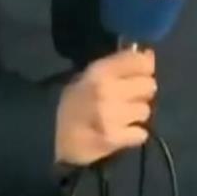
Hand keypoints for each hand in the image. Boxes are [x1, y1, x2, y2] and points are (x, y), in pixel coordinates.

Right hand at [54, 49, 156, 166]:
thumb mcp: (89, 75)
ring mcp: (113, 117)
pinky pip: (141, 134)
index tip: (140, 72)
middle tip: (129, 97)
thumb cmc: (70, 102)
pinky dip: (134, 134)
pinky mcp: (114, 140)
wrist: (47, 135)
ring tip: (122, 116)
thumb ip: (118, 65)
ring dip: (136, 114)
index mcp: (100, 71)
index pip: (141, 61)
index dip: (145, 66)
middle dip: (141, 91)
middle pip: (149, 86)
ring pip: (145, 111)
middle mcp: (109, 91)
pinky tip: (122, 132)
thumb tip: (148, 56)